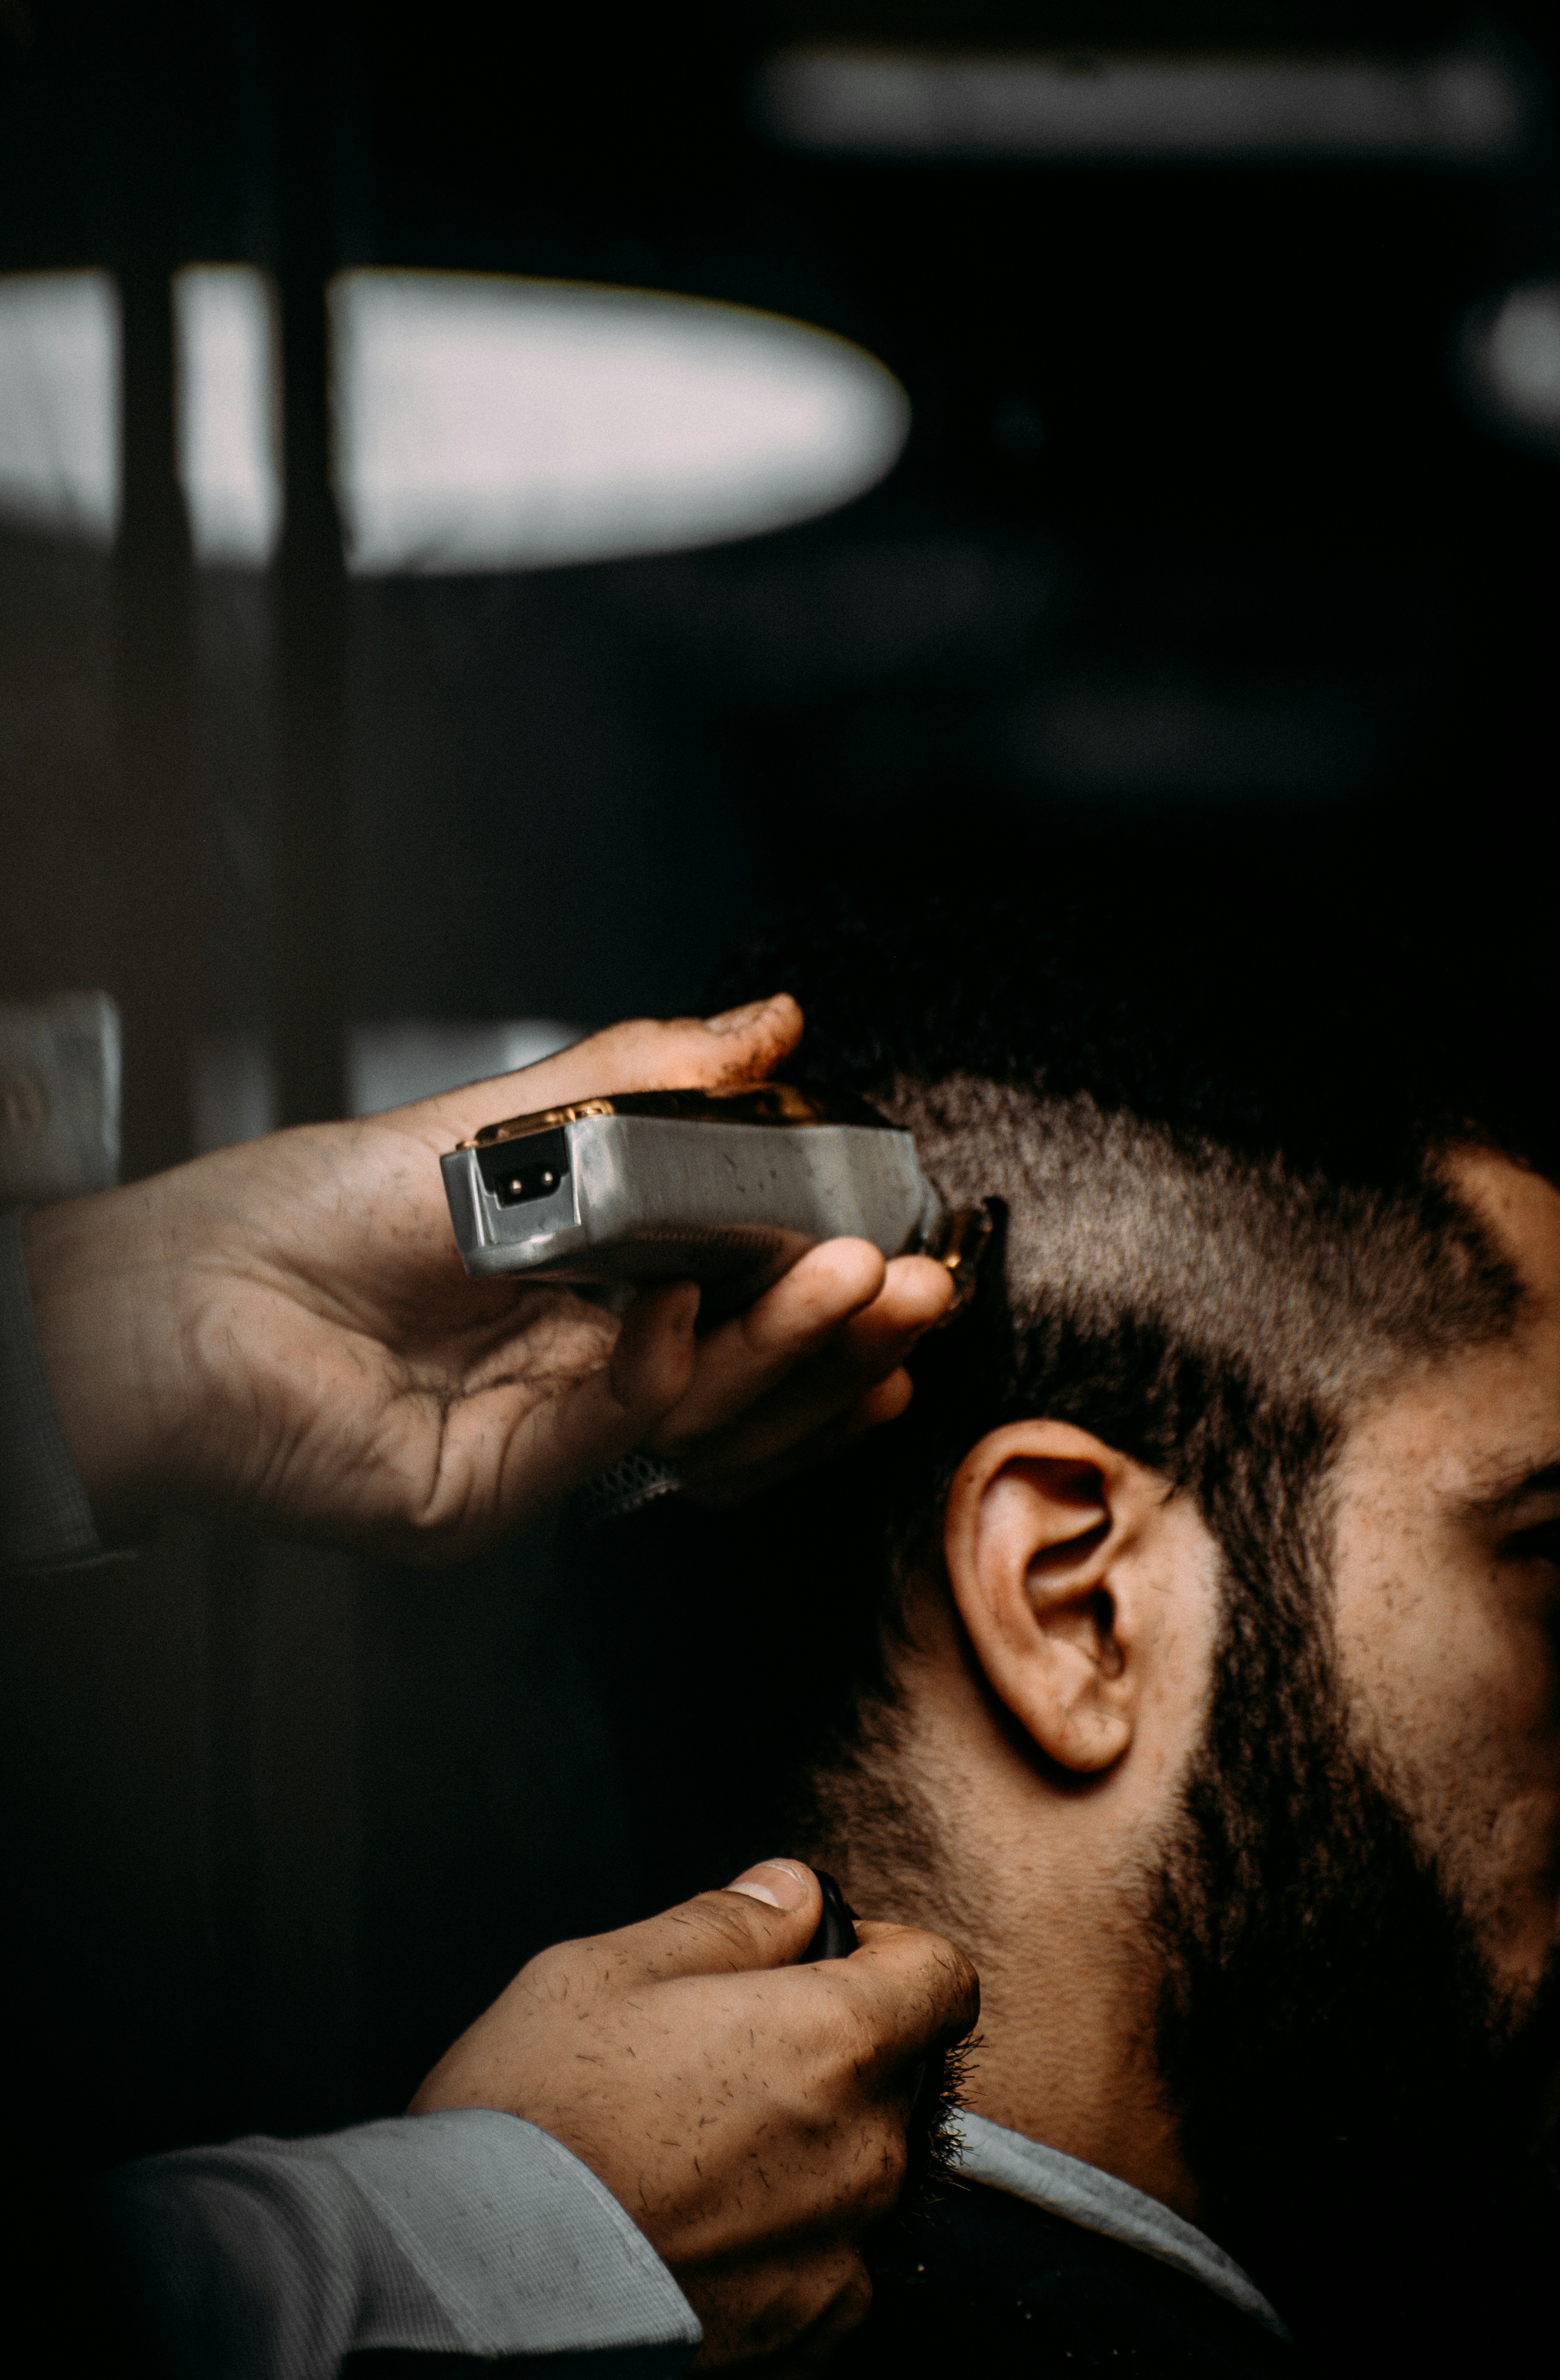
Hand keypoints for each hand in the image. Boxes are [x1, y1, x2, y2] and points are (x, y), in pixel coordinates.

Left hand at [22, 997, 953, 1558]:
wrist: (182, 1291)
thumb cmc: (313, 1210)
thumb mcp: (507, 1121)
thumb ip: (647, 1078)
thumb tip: (775, 1021)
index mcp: (589, 1297)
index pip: (744, 1305)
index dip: (828, 1285)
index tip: (898, 1243)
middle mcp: (575, 1380)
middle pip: (744, 1375)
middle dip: (842, 1332)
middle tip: (918, 1282)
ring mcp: (539, 1446)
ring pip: (701, 1422)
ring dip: (789, 1354)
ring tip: (857, 1284)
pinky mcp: (491, 1497)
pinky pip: (607, 1442)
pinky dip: (658, 1374)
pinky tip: (680, 1310)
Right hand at [411, 1860, 979, 2370]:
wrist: (474, 2289)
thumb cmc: (533, 2120)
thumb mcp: (607, 1968)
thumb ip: (725, 1922)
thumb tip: (791, 1893)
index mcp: (834, 2044)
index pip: (942, 1980)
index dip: (890, 1957)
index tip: (827, 1964)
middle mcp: (864, 2156)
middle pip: (893, 2081)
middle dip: (829, 2058)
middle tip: (719, 2062)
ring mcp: (840, 2261)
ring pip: (857, 2178)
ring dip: (803, 2155)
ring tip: (688, 2155)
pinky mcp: (805, 2344)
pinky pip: (822, 2271)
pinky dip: (777, 2246)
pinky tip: (690, 2231)